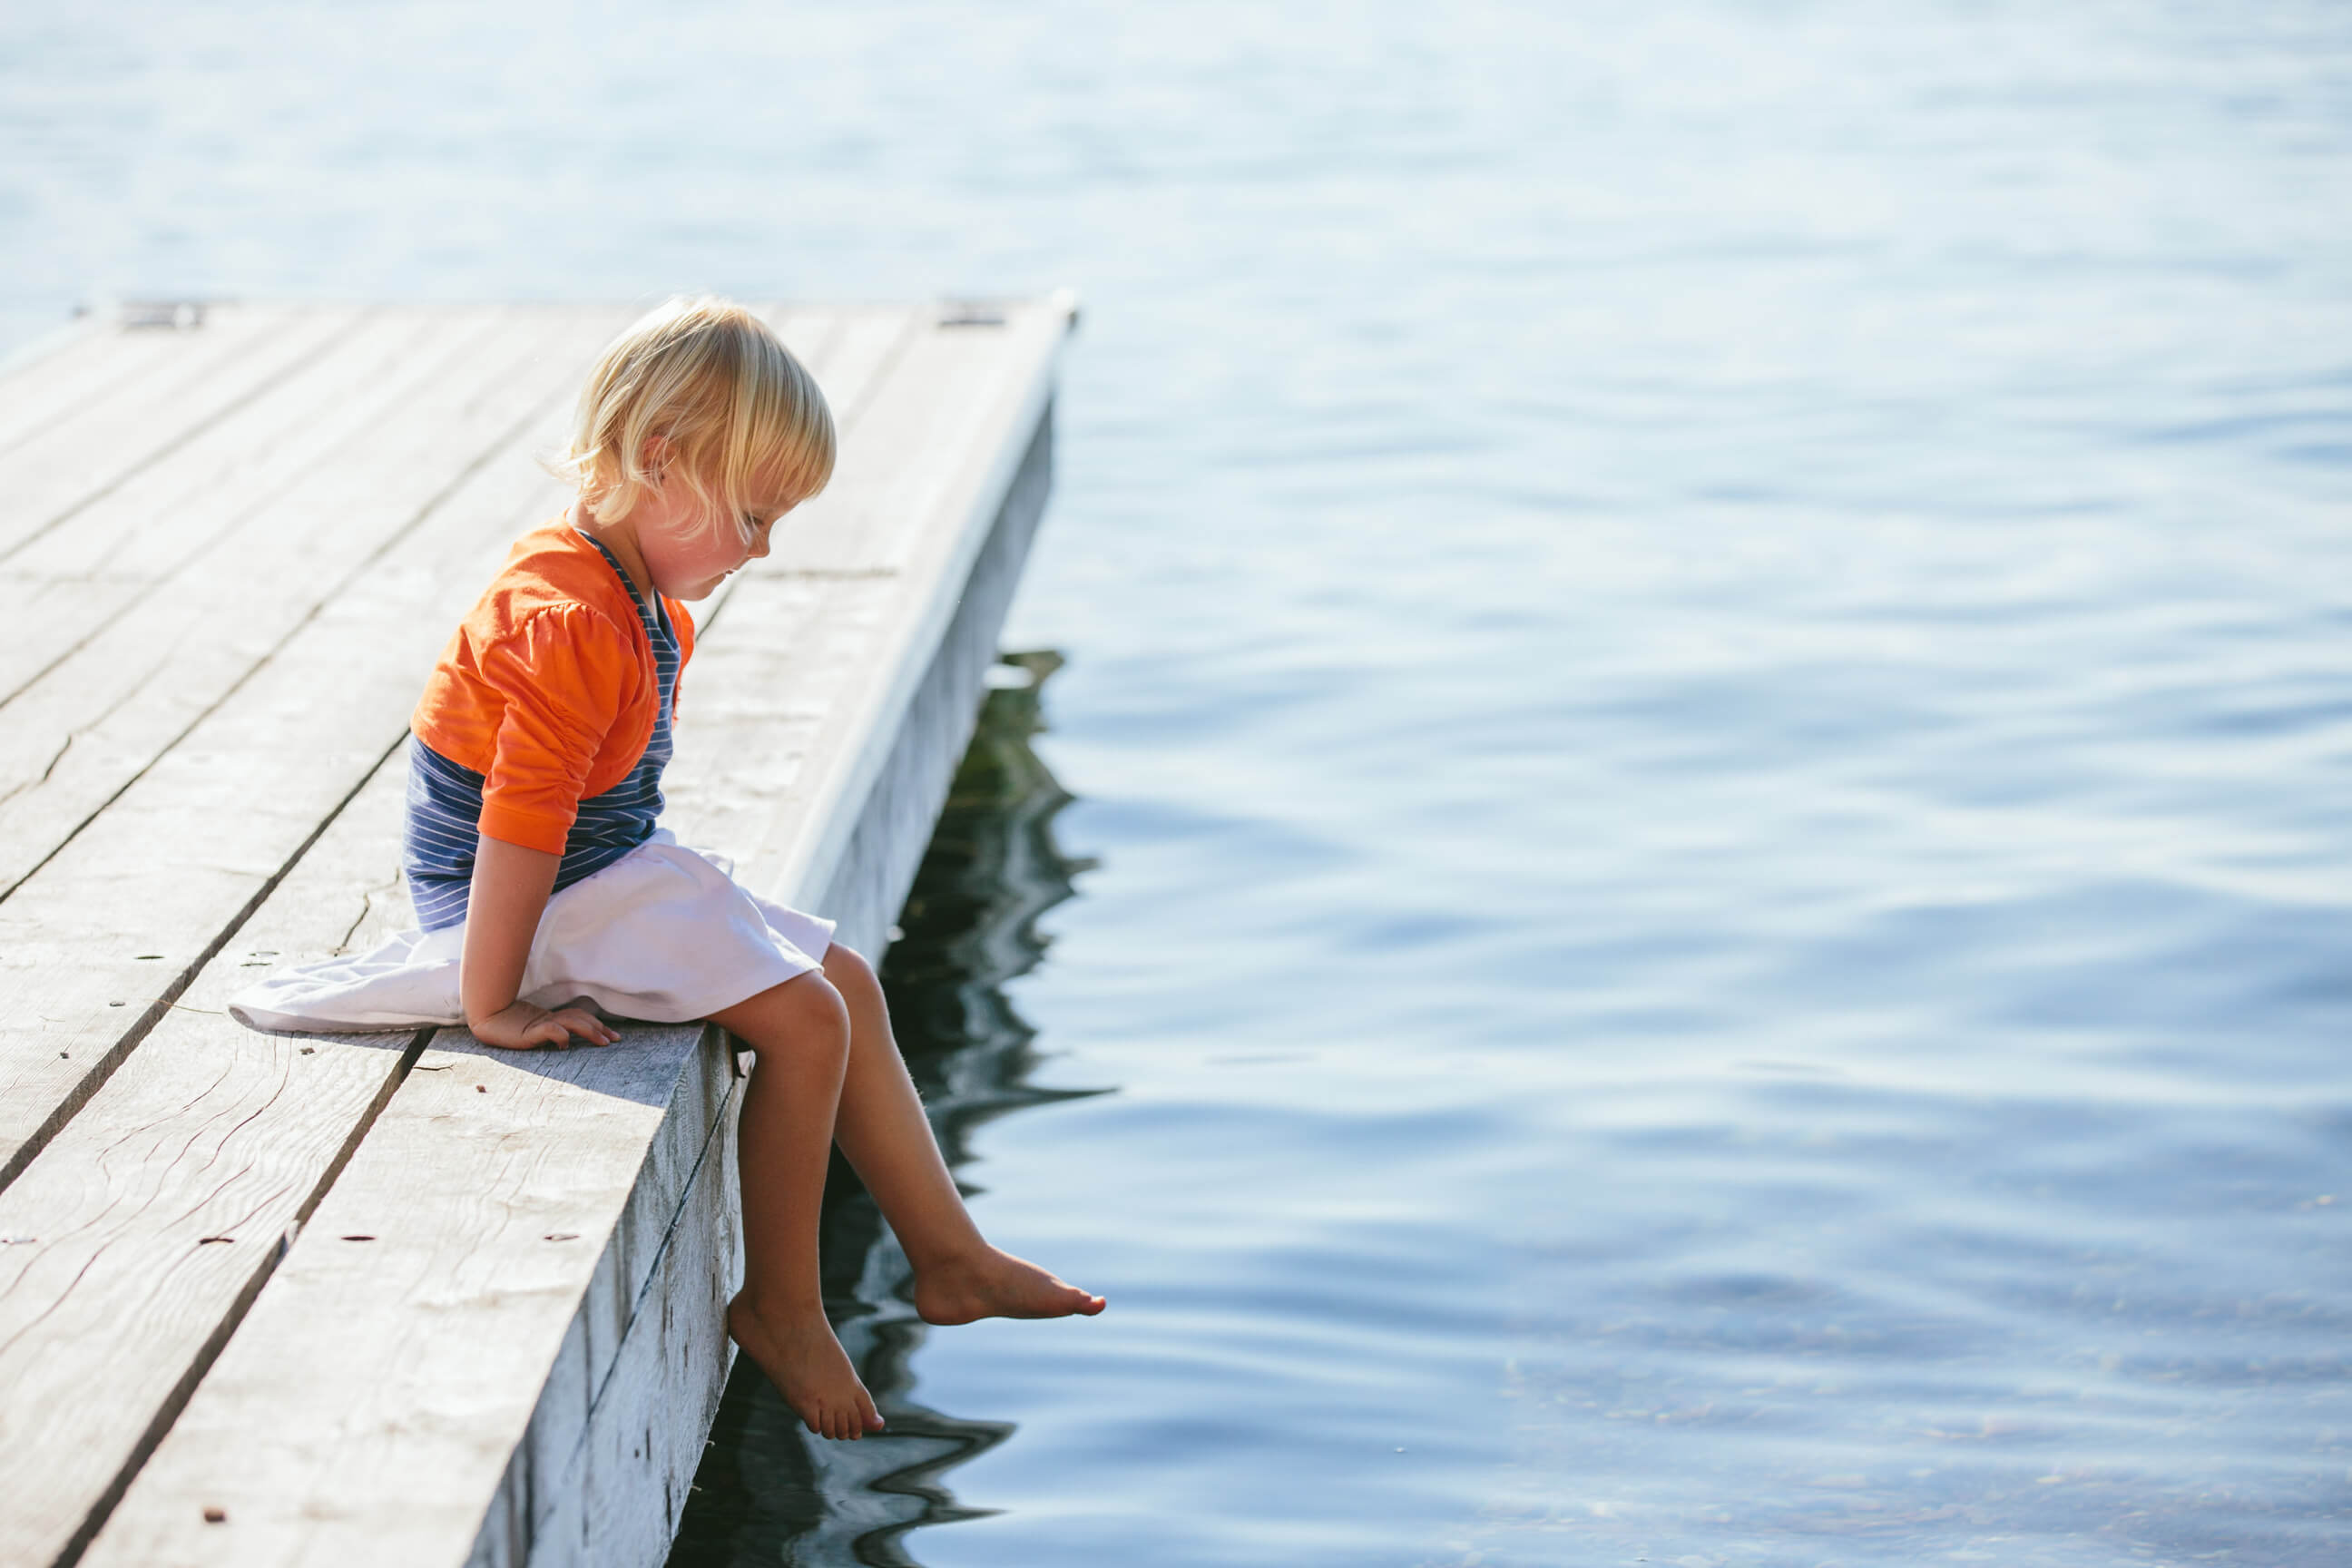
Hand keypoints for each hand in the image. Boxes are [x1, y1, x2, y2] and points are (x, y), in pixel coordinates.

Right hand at [466, 999, 619, 1050]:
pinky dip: (561, 1034)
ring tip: (603, 1042)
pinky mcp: (529, 1031)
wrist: (485, 1020)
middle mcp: (549, 1019)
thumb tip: (568, 1040)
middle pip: (580, 1018)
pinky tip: (566, 1043)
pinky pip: (550, 1030)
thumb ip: (550, 1032)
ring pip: (571, 1022)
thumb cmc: (508, 1027)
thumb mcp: (534, 1031)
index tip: (613, 1036)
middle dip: (599, 1028)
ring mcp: (539, 1024)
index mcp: (551, 1018)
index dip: (597, 1025)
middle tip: (615, 1040)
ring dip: (589, 1031)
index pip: (580, 1018)